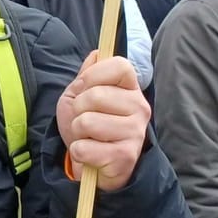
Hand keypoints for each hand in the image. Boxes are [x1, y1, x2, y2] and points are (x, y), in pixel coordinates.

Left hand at [54, 52, 150, 190]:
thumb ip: (88, 74)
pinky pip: (84, 148)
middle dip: (78, 110)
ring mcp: (136, 132)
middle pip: (96, 95)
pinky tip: (91, 154)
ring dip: (78, 132)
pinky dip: (79, 152)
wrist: (93, 164)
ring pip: (87, 122)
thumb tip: (97, 53)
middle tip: (85, 121)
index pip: (119, 65)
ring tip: (89, 138)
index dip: (93, 75)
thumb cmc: (87, 127)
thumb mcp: (80, 95)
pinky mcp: (126, 156)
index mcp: (131, 89)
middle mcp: (140, 108)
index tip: (84, 88)